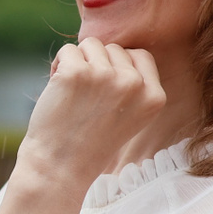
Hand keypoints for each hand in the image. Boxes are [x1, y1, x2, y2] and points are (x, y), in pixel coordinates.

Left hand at [0, 40, 164, 213]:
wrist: (60, 168)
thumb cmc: (89, 143)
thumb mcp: (128, 117)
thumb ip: (132, 85)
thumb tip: (118, 48)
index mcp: (154, 97)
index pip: (139, 55)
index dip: (117, 67)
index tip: (103, 93)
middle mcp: (134, 84)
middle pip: (113, 48)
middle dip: (96, 65)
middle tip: (85, 100)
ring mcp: (106, 76)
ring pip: (90, 44)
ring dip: (77, 63)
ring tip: (73, 95)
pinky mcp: (77, 73)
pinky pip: (68, 50)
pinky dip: (58, 66)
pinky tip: (58, 91)